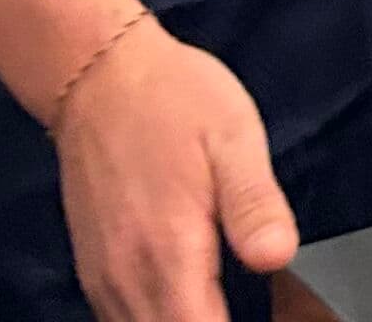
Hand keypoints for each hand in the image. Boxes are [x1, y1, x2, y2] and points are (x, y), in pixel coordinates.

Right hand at [52, 19, 293, 321]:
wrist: (98, 74)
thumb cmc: (171, 99)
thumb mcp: (232, 136)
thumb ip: (254, 203)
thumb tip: (277, 256)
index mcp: (169, 252)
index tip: (267, 312)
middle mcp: (128, 279)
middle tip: (256, 305)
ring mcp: (104, 279)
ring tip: (224, 299)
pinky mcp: (94, 271)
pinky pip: (124, 319)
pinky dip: (158, 318)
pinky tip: (189, 297)